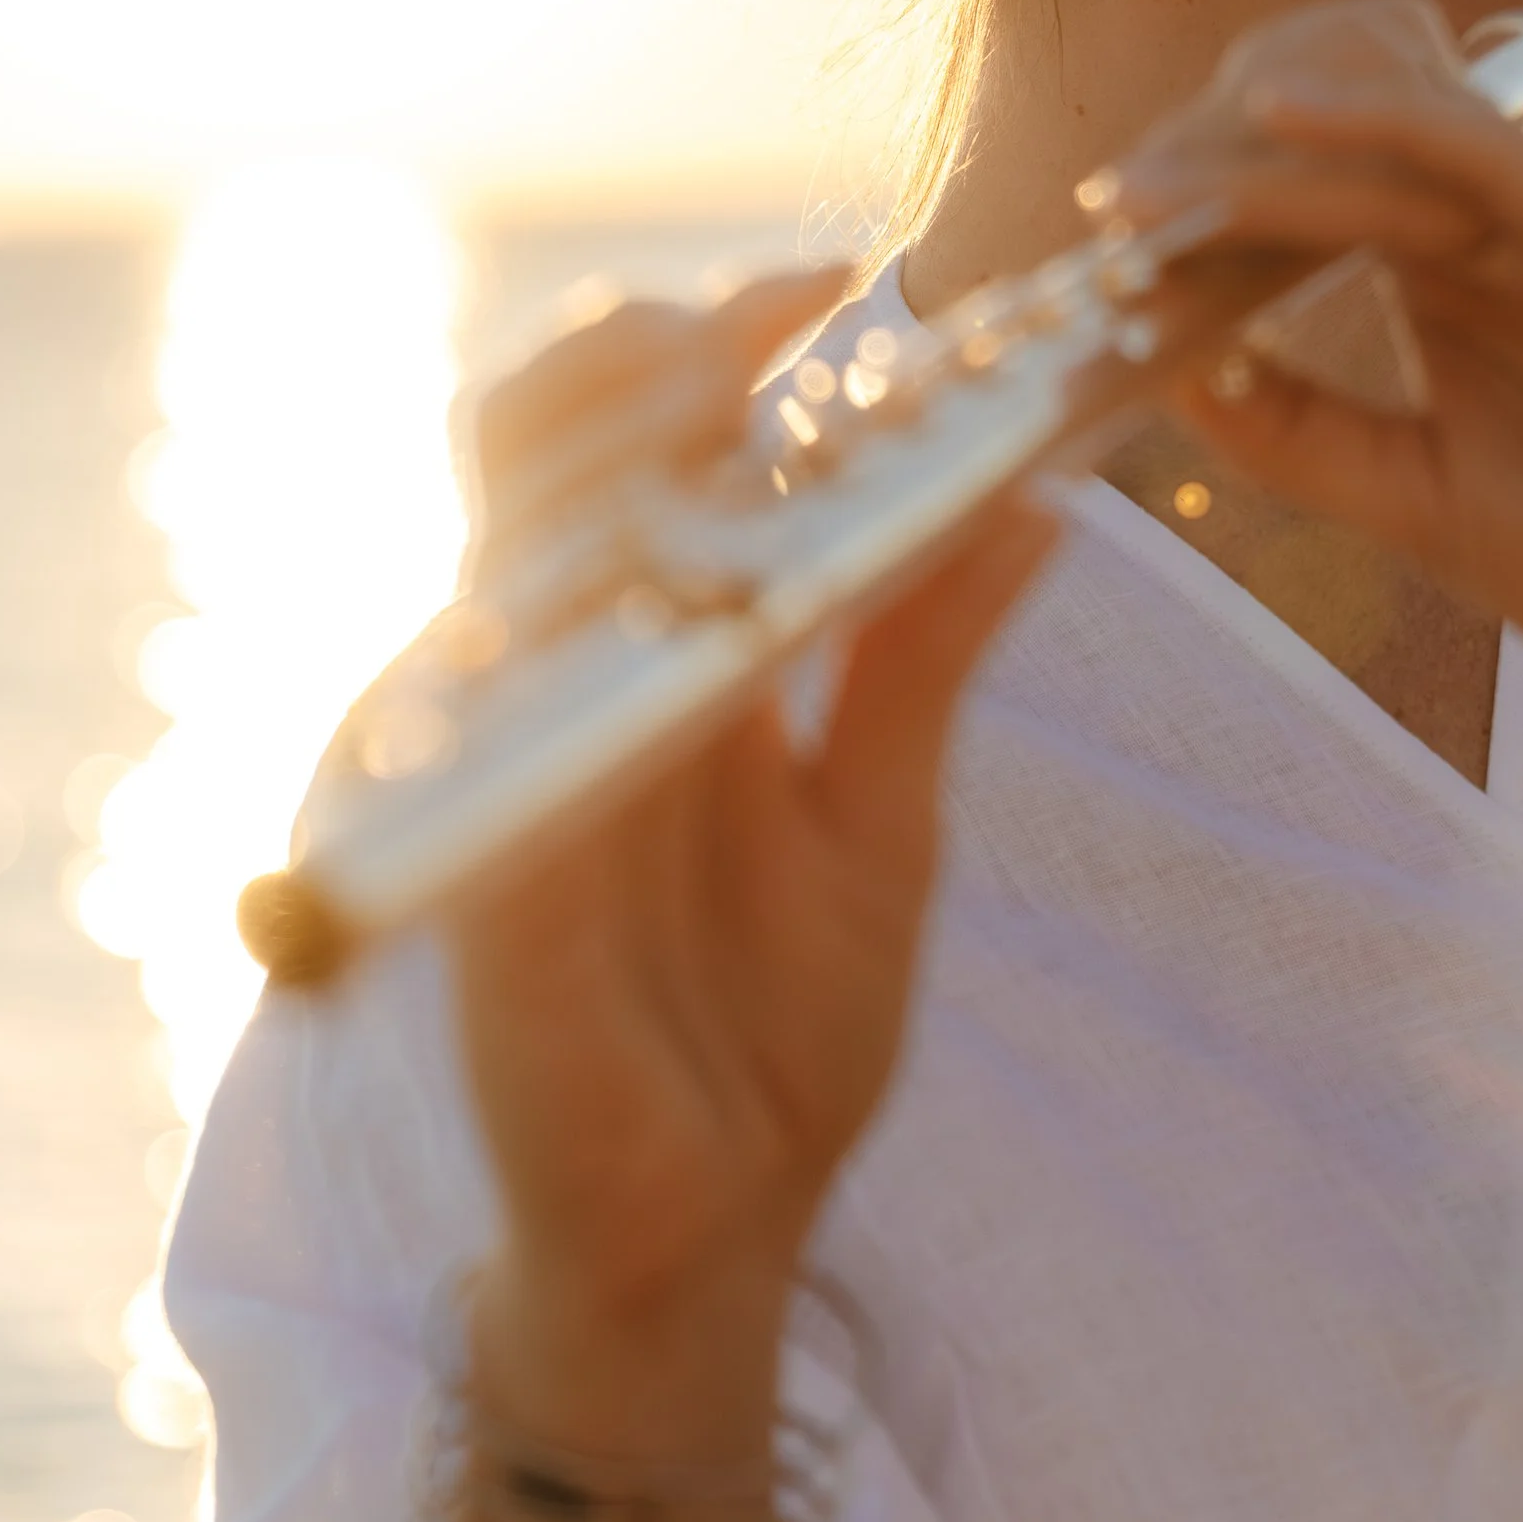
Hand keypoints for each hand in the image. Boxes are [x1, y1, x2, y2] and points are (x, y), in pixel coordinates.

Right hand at [449, 273, 1053, 1443]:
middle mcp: (550, 693)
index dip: (708, 344)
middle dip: (644, 363)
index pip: (631, 452)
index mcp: (638, 665)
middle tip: (772, 320)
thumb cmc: (776, 1034)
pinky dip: (582, 631)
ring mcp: (502, 779)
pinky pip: (515, 728)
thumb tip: (1035, 500)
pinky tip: (667, 565)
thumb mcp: (881, 823)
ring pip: (509, 554)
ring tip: (726, 392)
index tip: (831, 283)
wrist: (717, 1238)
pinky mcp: (487, 886)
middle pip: (537, 460)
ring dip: (613, 454)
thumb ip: (921, 662)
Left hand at [1132, 97, 1522, 770]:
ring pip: (1386, 129)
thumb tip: (1167, 371)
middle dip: (1200, 169)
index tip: (1092, 252)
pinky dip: (1378, 122)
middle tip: (1102, 211)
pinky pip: (1483, 149)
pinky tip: (1280, 123)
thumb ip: (1304, 433)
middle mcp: (1501, 226)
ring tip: (1146, 188)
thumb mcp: (1422, 504)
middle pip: (1325, 146)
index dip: (1192, 214)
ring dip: (1253, 148)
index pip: (1299, 202)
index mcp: (1452, 279)